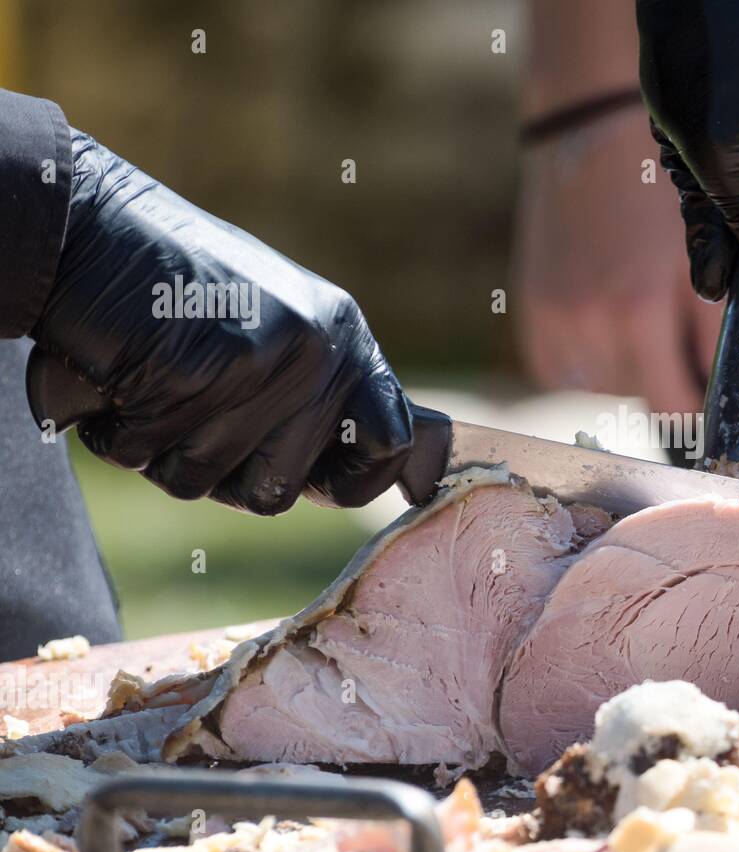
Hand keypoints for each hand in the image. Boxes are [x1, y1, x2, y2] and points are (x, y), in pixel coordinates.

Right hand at [28, 130, 411, 514]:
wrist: (86, 220)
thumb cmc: (176, 285)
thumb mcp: (278, 323)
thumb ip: (324, 391)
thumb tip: (398, 470)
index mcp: (344, 335)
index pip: (388, 444)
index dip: (353, 481)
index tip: (316, 481)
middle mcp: (316, 349)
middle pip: (278, 490)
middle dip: (223, 473)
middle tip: (191, 411)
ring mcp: (258, 362)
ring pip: (204, 479)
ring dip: (161, 451)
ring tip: (150, 384)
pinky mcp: (192, 371)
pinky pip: (144, 454)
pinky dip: (115, 431)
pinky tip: (116, 376)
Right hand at [513, 108, 721, 413]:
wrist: (589, 129)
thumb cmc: (655, 185)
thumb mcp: (698, 255)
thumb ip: (711, 329)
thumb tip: (718, 386)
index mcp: (639, 313)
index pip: (674, 407)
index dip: (697, 407)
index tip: (708, 397)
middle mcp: (589, 327)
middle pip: (639, 400)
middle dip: (664, 380)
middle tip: (677, 340)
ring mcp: (553, 324)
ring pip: (602, 389)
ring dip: (625, 371)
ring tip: (637, 320)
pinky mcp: (531, 318)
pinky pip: (564, 373)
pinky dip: (587, 361)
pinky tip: (604, 322)